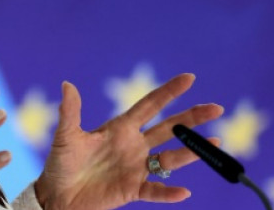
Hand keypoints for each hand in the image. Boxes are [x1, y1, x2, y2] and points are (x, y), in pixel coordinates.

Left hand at [34, 73, 223, 209]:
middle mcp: (134, 145)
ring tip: (216, 143)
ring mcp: (136, 167)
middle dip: (192, 118)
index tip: (189, 78)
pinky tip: (183, 192)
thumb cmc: (60, 163)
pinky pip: (156, 191)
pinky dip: (169, 192)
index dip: (169, 92)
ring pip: (170, 158)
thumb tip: (67, 85)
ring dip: (191, 152)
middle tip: (216, 108)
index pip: (150, 106)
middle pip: (169, 128)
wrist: (57, 196)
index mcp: (120, 128)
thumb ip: (70, 112)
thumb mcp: (66, 136)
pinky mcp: (133, 189)